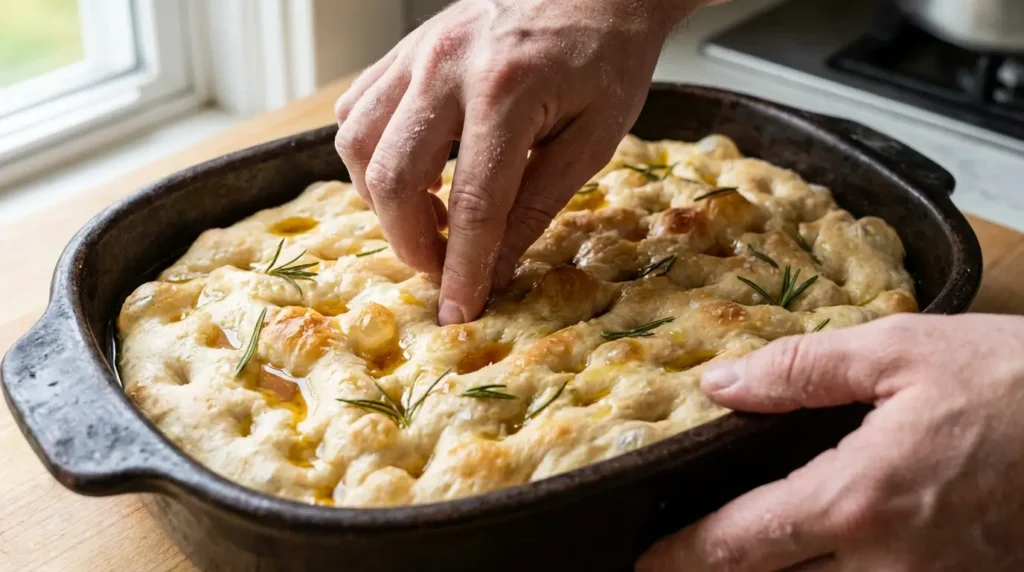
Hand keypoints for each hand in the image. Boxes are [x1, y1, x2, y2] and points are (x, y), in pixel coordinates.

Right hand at [334, 0, 704, 324]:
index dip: (462, 269)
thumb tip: (493, 271)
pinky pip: (357, 111)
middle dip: (411, 243)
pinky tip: (414, 172)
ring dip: (383, 201)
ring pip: (356, 145)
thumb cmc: (606, 58)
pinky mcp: (404, 49)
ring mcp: (417, 52)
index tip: (458, 312)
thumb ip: (537, 206)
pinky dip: (371, 156)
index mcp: (508, 91)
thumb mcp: (592, 139)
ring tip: (433, 219)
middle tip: (443, 268)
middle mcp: (447, 67)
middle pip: (393, 178)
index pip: (473, 204)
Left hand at [637, 314, 1023, 570]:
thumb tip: (722, 387)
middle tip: (684, 560)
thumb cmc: (1019, 383)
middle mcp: (890, 567)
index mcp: (859, 503)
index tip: (646, 563)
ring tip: (749, 552)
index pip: (741, 546)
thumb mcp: (903, 352)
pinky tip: (824, 553)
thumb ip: (802, 371)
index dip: (684, 558)